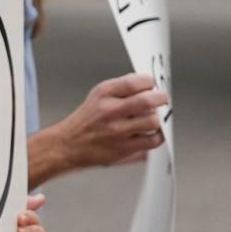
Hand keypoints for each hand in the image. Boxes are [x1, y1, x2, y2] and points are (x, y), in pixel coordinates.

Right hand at [50, 73, 167, 169]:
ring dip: (158, 118)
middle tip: (162, 99)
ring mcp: (117, 131)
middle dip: (161, 98)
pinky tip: (152, 133)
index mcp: (104, 94)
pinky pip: (152, 141)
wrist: (68, 145)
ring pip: (152, 121)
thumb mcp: (97, 95)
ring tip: (154, 117)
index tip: (151, 85)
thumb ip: (122, 88)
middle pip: (147, 101)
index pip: (134, 82)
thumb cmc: (85, 121)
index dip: (149, 82)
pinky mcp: (123, 149)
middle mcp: (110, 111)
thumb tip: (148, 85)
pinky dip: (158, 136)